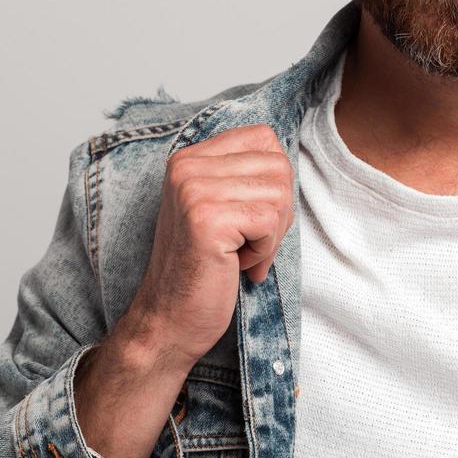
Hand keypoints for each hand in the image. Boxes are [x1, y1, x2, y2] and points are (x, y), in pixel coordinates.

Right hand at [117, 123, 294, 372]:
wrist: (169, 319)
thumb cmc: (205, 267)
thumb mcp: (222, 208)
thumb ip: (246, 176)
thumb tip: (288, 158)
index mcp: (189, 158)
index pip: (264, 138)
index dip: (274, 180)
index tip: (249, 216)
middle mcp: (186, 166)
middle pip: (278, 165)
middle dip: (278, 211)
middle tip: (248, 242)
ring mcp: (194, 190)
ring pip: (279, 193)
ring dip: (271, 235)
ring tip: (238, 254)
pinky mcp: (206, 219)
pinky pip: (271, 221)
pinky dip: (264, 251)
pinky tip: (236, 264)